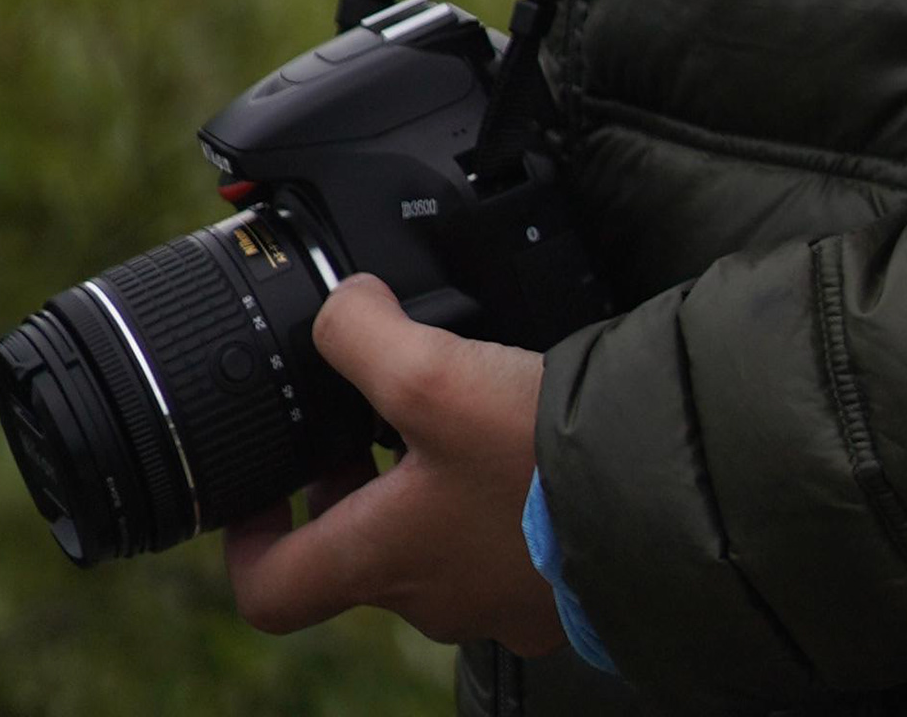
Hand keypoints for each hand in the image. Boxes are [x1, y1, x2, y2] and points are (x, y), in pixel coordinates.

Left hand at [221, 278, 564, 653]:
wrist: (658, 497)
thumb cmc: (539, 459)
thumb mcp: (433, 373)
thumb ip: (363, 334)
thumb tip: (338, 306)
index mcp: (382, 559)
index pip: (271, 588)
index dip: (248, 538)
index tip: (267, 484)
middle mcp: (430, 596)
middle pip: (358, 552)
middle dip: (356, 486)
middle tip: (369, 421)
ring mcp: (494, 600)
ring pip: (433, 545)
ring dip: (429, 488)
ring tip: (460, 411)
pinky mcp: (552, 586)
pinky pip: (503, 545)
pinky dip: (499, 499)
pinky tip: (529, 442)